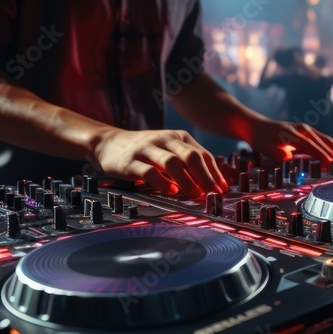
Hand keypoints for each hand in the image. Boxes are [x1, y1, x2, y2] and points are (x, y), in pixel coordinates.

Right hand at [94, 129, 228, 197]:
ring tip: (196, 196)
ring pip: (172, 163)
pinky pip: (149, 172)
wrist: (109, 143)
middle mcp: (164, 140)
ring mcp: (147, 149)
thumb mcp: (169, 149)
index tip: (223, 189)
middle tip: (214, 194)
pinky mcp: (131, 162)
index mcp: (178, 137)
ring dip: (187, 181)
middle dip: (206, 177)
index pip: (202, 154)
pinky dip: (163, 183)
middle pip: (191, 156)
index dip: (215, 173)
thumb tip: (214, 181)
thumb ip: (188, 162)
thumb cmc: (146, 150)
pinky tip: (171, 192)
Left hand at [247, 120, 332, 164]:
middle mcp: (303, 130)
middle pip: (324, 141)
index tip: (332, 165)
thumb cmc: (262, 140)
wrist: (257, 126)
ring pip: (327, 140)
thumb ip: (284, 157)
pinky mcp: (307, 132)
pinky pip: (323, 139)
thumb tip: (298, 163)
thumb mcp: (270, 151)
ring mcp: (306, 129)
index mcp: (294, 135)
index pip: (312, 147)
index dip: (323, 156)